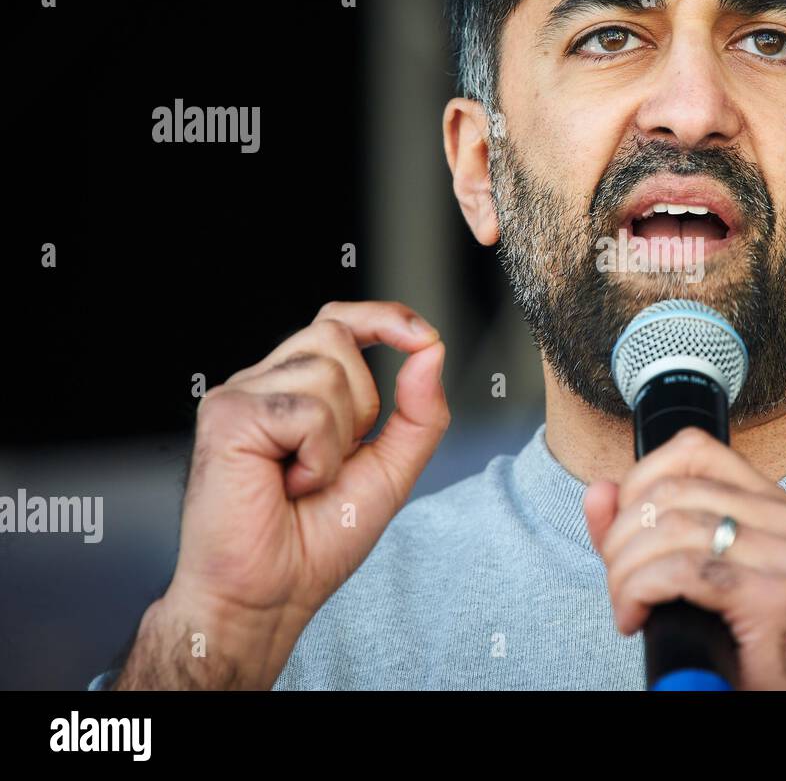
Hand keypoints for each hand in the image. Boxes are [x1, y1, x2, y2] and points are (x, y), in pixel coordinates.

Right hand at [116, 300, 449, 688]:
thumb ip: (418, 413)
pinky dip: (317, 458)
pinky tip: (288, 487)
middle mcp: (263, 382)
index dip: (381, 317)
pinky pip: (308, 411)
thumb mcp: (391, 470)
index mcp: (294, 388)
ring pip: (326, 371)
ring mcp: (239, 395)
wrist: (268, 596)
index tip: (421, 336)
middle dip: (361, 405)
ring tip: (304, 480)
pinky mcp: (226, 415)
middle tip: (329, 465)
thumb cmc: (317, 540)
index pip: (338, 322)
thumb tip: (432, 350)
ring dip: (337, 440)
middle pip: (336, 336)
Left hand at [583, 427, 785, 689]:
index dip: (640, 479)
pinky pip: (681, 571)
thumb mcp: (681, 571)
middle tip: (619, 581)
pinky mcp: (775, 594)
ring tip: (626, 604)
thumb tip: (598, 491)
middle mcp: (784, 517)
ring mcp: (785, 553)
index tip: (624, 529)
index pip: (693, 450)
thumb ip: (636, 528)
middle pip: (671, 492)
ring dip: (626, 571)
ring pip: (672, 529)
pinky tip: (637, 618)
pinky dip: (640, 592)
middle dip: (622, 537)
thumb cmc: (735, 636)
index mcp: (767, 501)